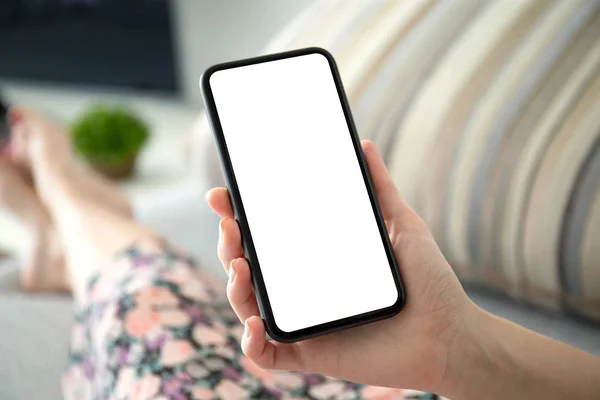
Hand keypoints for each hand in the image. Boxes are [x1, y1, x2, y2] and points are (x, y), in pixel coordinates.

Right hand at [206, 140, 473, 391]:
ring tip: (239, 264)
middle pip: (248, 267)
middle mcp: (302, 289)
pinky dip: (250, 342)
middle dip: (228, 245)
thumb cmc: (429, 284)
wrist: (451, 335)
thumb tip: (364, 145)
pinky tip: (254, 322)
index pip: (268, 237)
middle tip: (229, 224)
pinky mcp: (310, 354)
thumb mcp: (402, 226)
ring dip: (233, 286)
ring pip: (248, 306)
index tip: (224, 196)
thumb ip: (381, 188)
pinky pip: (266, 354)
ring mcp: (303, 320)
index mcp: (315, 259)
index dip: (239, 217)